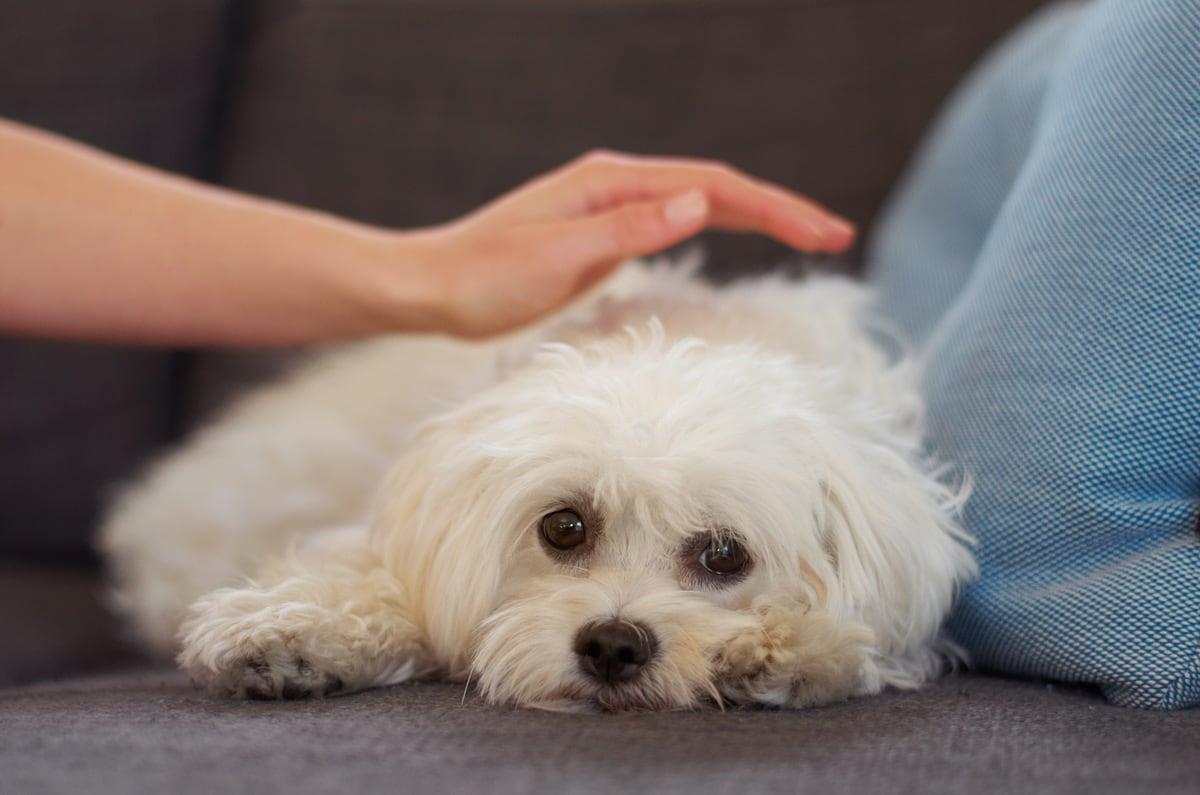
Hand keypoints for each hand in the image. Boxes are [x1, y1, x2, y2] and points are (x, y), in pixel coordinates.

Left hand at [410, 151, 855, 337]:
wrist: (433, 288)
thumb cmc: (484, 275)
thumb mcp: (558, 255)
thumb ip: (630, 231)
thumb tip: (701, 203)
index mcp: (612, 183)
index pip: (714, 187)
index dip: (774, 208)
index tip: (823, 232)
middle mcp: (618, 188)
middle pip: (717, 190)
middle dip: (779, 212)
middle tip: (836, 235)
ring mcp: (613, 211)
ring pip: (701, 206)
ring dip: (755, 219)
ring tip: (807, 236)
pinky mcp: (605, 236)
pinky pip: (676, 226)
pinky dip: (718, 231)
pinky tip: (736, 240)